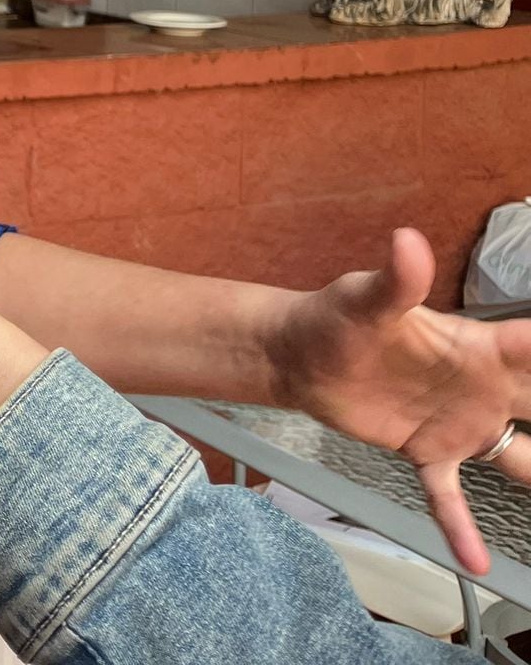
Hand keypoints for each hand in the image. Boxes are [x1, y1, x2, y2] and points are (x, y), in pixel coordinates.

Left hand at [267, 228, 530, 573]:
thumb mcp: (367, 297)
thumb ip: (397, 279)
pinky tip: (478, 564)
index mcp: (482, 350)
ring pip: (524, 460)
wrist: (298, 354)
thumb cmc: (337, 316)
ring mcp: (461, 425)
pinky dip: (463, 529)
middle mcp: (485, 389)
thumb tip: (406, 241)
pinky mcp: (427, 454)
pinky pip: (452, 497)